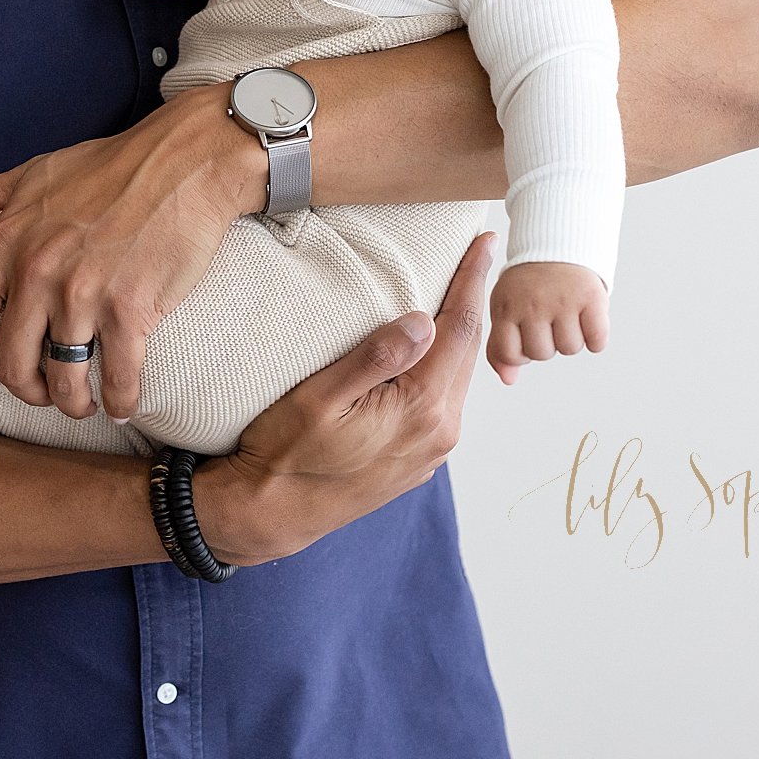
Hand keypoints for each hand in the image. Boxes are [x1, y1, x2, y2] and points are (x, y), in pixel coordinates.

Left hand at [0, 83, 263, 422]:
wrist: (184, 162)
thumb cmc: (111, 165)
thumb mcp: (31, 172)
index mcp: (7, 242)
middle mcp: (37, 273)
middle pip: (13, 364)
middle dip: (28, 390)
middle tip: (44, 392)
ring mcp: (82, 295)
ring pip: (63, 381)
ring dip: (72, 404)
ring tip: (84, 402)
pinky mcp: (130, 310)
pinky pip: (118, 379)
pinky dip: (121, 402)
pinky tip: (124, 405)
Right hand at [195, 233, 494, 565]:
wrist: (272, 515)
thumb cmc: (285, 454)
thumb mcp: (319, 397)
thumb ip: (375, 357)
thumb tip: (424, 320)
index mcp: (421, 410)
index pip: (459, 331)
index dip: (472, 282)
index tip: (486, 243)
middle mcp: (439, 433)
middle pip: (467, 353)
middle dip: (472, 301)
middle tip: (478, 256)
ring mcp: (431, 451)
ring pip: (457, 378)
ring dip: (459, 336)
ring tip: (457, 295)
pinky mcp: (418, 460)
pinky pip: (443, 402)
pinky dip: (443, 368)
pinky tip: (429, 353)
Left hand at [486, 261, 609, 384]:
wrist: (557, 246)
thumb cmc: (527, 286)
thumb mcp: (505, 310)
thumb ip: (500, 347)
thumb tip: (508, 380)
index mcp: (506, 307)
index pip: (511, 354)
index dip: (521, 351)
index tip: (526, 332)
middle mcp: (533, 303)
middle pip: (542, 354)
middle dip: (547, 342)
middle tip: (549, 318)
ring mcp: (562, 300)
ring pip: (570, 348)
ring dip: (571, 337)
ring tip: (566, 314)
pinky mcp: (591, 298)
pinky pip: (597, 341)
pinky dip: (595, 337)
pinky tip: (587, 319)